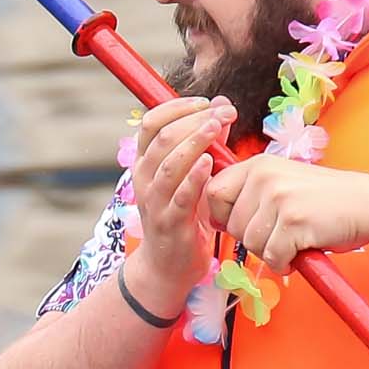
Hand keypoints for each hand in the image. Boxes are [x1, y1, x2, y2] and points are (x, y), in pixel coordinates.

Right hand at [121, 97, 233, 311]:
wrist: (168, 266)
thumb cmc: (183, 215)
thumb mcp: (192, 174)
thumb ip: (208, 141)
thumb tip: (224, 105)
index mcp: (145, 163)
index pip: (151, 122)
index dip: (177, 107)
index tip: (206, 102)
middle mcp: (144, 179)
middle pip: (162, 138)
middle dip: (194, 120)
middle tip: (223, 113)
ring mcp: (154, 202)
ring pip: (168, 163)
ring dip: (194, 141)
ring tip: (216, 127)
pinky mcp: (170, 223)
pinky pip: (180, 196)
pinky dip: (194, 177)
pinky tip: (211, 164)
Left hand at [205, 158, 368, 272]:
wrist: (365, 203)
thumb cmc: (324, 199)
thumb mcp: (282, 182)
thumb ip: (250, 194)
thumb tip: (215, 219)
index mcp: (258, 165)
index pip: (214, 191)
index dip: (222, 214)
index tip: (241, 223)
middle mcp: (264, 177)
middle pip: (233, 225)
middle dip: (252, 239)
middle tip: (279, 234)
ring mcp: (278, 198)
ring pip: (252, 244)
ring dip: (271, 252)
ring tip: (293, 241)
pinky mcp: (293, 221)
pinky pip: (273, 256)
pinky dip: (285, 262)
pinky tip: (301, 250)